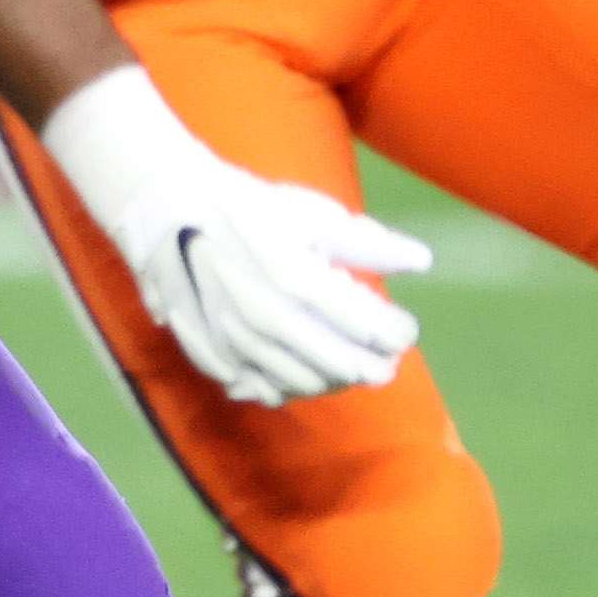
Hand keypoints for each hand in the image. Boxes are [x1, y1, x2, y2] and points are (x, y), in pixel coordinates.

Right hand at [36, 68, 429, 404]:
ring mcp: (235, 338)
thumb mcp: (314, 215)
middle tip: (390, 363)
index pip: (362, 323)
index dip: (394, 333)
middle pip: (335, 361)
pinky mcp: (213, 349)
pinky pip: (256, 386)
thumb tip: (422, 261)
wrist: (175, 209)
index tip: (407, 330)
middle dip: (371, 365)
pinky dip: (285, 389)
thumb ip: (370, 244)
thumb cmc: (252, 207)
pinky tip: (303, 380)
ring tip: (351, 369)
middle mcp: (265, 315)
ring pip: (299, 380)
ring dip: (333, 380)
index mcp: (296, 277)